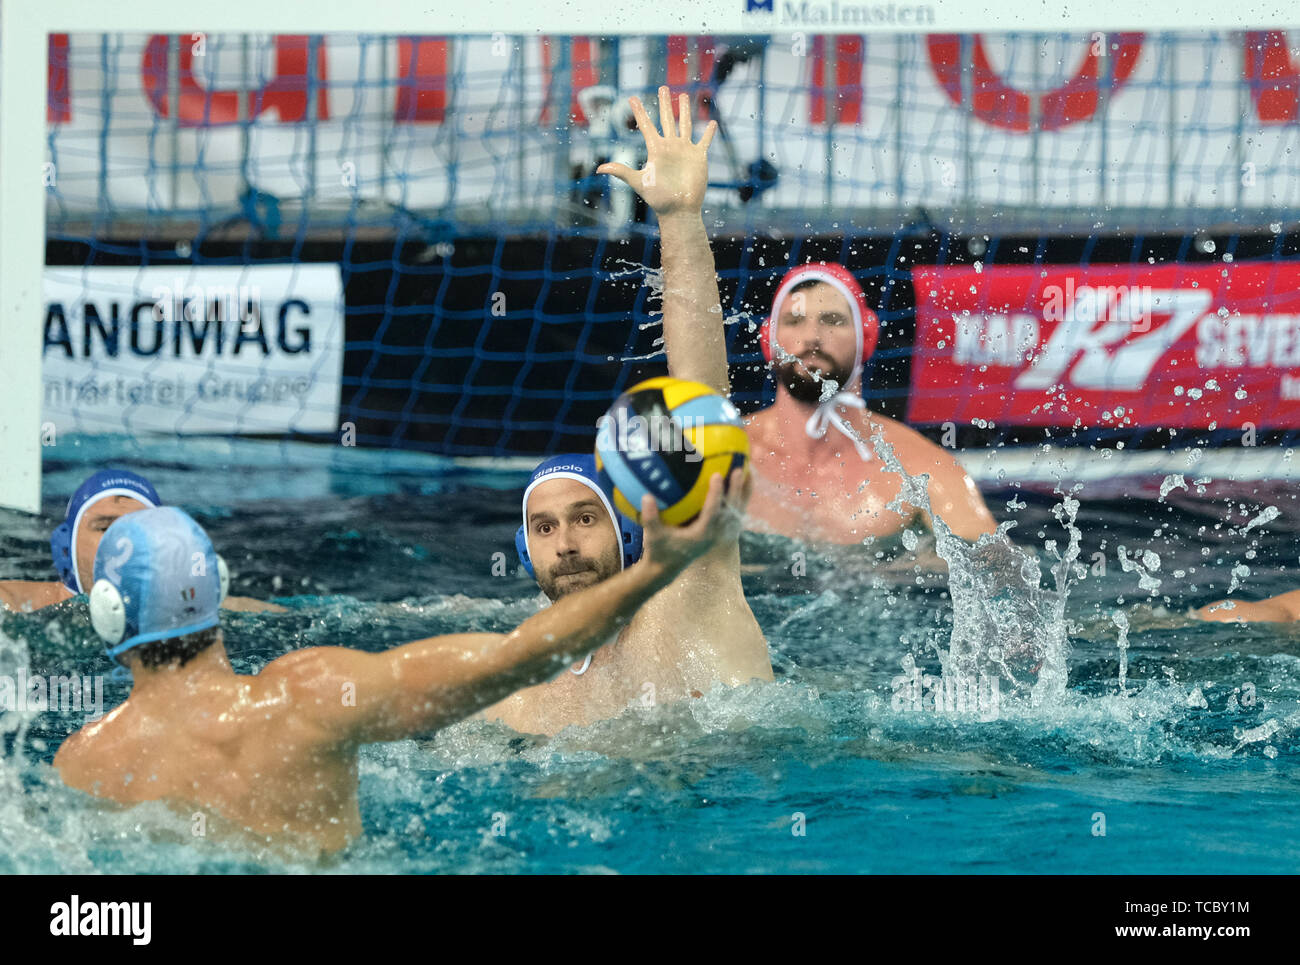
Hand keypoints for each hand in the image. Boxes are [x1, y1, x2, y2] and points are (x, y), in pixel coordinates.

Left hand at [597, 86, 716, 216]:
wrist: (678, 210)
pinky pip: (705, 141)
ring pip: (685, 124)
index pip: (646, 125)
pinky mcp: (699, 157)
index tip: (632, 98)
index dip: (639, 112)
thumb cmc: (658, 198)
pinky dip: (709, 133)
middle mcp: (670, 146)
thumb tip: (599, 169)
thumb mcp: (639, 182)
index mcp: (656, 149)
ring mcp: (685, 150)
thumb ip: (622, 172)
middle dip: (664, 103)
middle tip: (662, 87)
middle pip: (667, 119)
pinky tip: (712, 123)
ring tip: (683, 95)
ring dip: (685, 110)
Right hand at [639, 468, 749, 574]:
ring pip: (736, 511)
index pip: (713, 512)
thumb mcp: (652, 535)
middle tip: (739, 469)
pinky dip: (739, 498)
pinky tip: (741, 482)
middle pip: (731, 510)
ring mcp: (718, 534)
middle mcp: (714, 535)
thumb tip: (646, 496)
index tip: (717, 475)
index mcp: (701, 535)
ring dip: (742, 492)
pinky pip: (734, 513)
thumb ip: (650, 517)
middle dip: (736, 489)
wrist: (666, 569)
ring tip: (748, 470)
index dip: (716, 494)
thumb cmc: (659, 551)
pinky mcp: (718, 532)